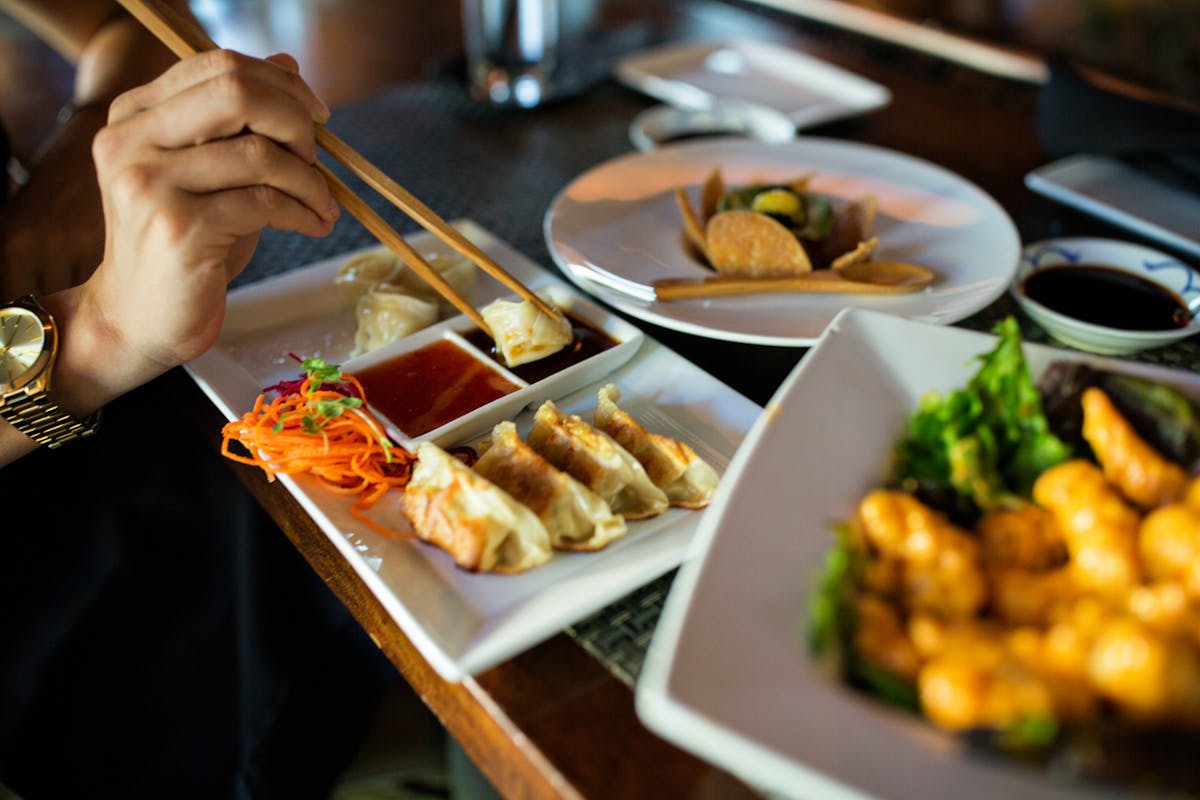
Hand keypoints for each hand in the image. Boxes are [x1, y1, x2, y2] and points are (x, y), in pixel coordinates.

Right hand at [74, 49, 338, 394]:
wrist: (139, 318)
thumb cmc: (185, 242)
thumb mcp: (212, 172)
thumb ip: (240, 121)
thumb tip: (289, 65)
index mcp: (134, 117)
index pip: (218, 65)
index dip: (281, 84)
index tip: (316, 115)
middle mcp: (132, 142)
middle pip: (236, 92)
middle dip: (295, 121)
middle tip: (319, 156)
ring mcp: (151, 185)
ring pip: (260, 153)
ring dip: (310, 181)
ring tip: (323, 206)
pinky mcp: (180, 229)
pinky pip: (265, 202)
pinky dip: (304, 212)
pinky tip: (314, 225)